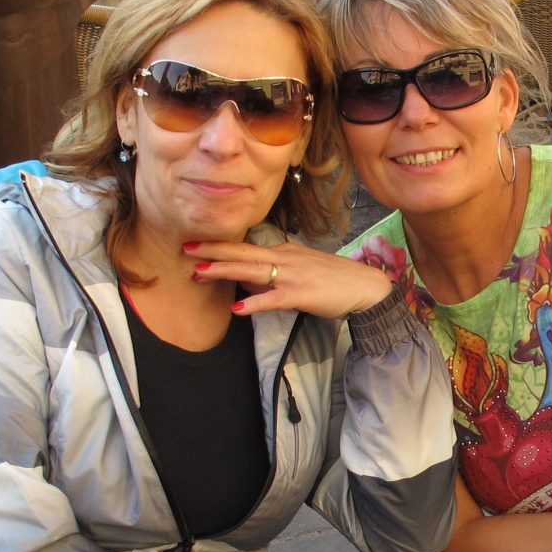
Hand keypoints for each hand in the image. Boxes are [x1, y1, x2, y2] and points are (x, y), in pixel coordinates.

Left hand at [187, 240, 391, 318]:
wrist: (365, 286)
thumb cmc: (335, 279)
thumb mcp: (302, 268)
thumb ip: (276, 270)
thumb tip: (250, 279)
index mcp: (283, 251)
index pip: (246, 247)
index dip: (219, 245)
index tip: (195, 243)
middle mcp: (284, 258)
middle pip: (242, 253)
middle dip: (213, 250)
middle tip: (185, 247)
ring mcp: (292, 275)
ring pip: (252, 271)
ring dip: (224, 270)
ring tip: (199, 272)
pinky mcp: (301, 294)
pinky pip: (273, 298)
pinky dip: (254, 302)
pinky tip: (236, 308)